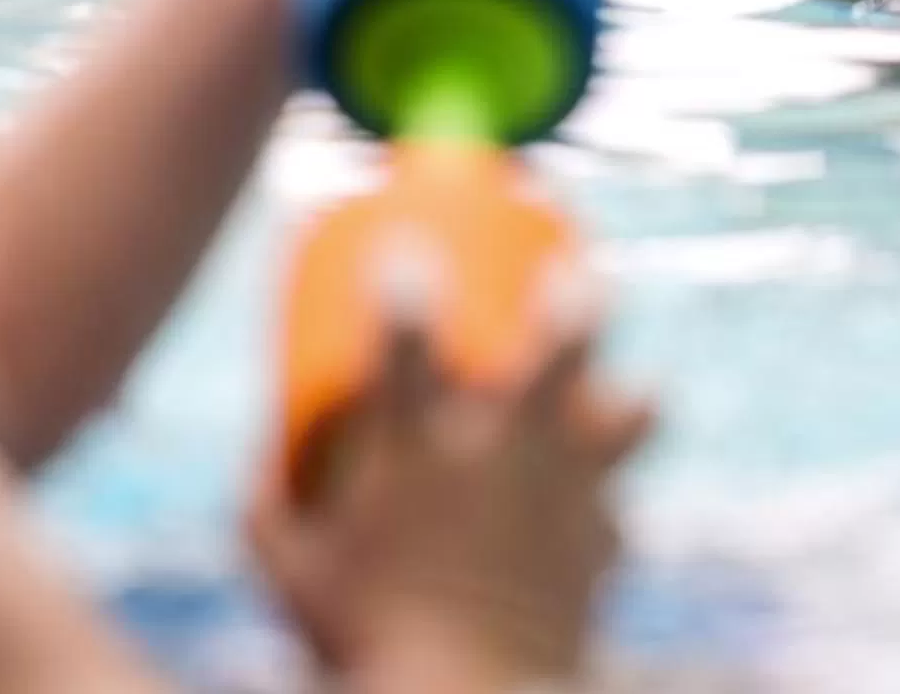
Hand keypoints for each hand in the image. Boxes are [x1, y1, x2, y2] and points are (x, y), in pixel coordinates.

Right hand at [250, 315, 655, 691]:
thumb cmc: (364, 647)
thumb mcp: (289, 580)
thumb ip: (267, 509)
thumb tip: (265, 455)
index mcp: (416, 452)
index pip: (406, 343)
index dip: (405, 285)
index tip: (405, 253)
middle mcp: (502, 456)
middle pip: (560, 345)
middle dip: (573, 299)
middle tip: (573, 276)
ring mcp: (564, 495)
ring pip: (628, 416)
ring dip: (631, 401)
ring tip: (635, 393)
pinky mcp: (603, 544)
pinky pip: (615, 513)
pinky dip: (603, 518)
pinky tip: (592, 528)